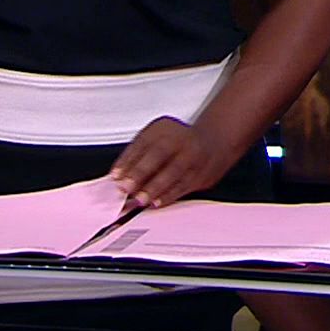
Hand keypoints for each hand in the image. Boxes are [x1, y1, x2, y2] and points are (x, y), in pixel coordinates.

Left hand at [111, 116, 231, 208]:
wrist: (213, 143)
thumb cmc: (178, 142)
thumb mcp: (157, 138)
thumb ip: (137, 154)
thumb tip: (119, 175)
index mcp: (164, 129)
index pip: (143, 143)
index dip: (128, 161)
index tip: (116, 176)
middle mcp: (180, 140)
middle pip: (160, 154)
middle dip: (141, 172)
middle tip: (127, 187)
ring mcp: (192, 156)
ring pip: (174, 172)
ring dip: (155, 188)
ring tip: (141, 198)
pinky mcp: (200, 173)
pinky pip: (184, 185)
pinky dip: (169, 195)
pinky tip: (158, 202)